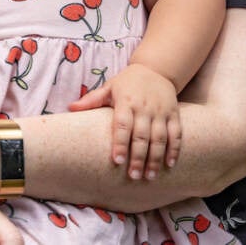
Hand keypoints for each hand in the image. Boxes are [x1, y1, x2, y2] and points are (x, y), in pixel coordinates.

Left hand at [68, 63, 179, 179]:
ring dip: (155, 158)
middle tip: (133, 176)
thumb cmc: (127, 82)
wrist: (156, 68)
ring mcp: (160, 112)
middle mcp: (144, 108)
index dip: (120, 143)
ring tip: (149, 177)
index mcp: (126, 102)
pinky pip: (176, 134)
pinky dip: (174, 149)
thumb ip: (91, 100)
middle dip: (138, 157)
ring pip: (160, 138)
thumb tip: (70, 108)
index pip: (122, 125)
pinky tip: (169, 164)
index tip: (116, 161)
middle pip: (141, 136)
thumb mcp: (109, 87)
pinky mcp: (174, 114)